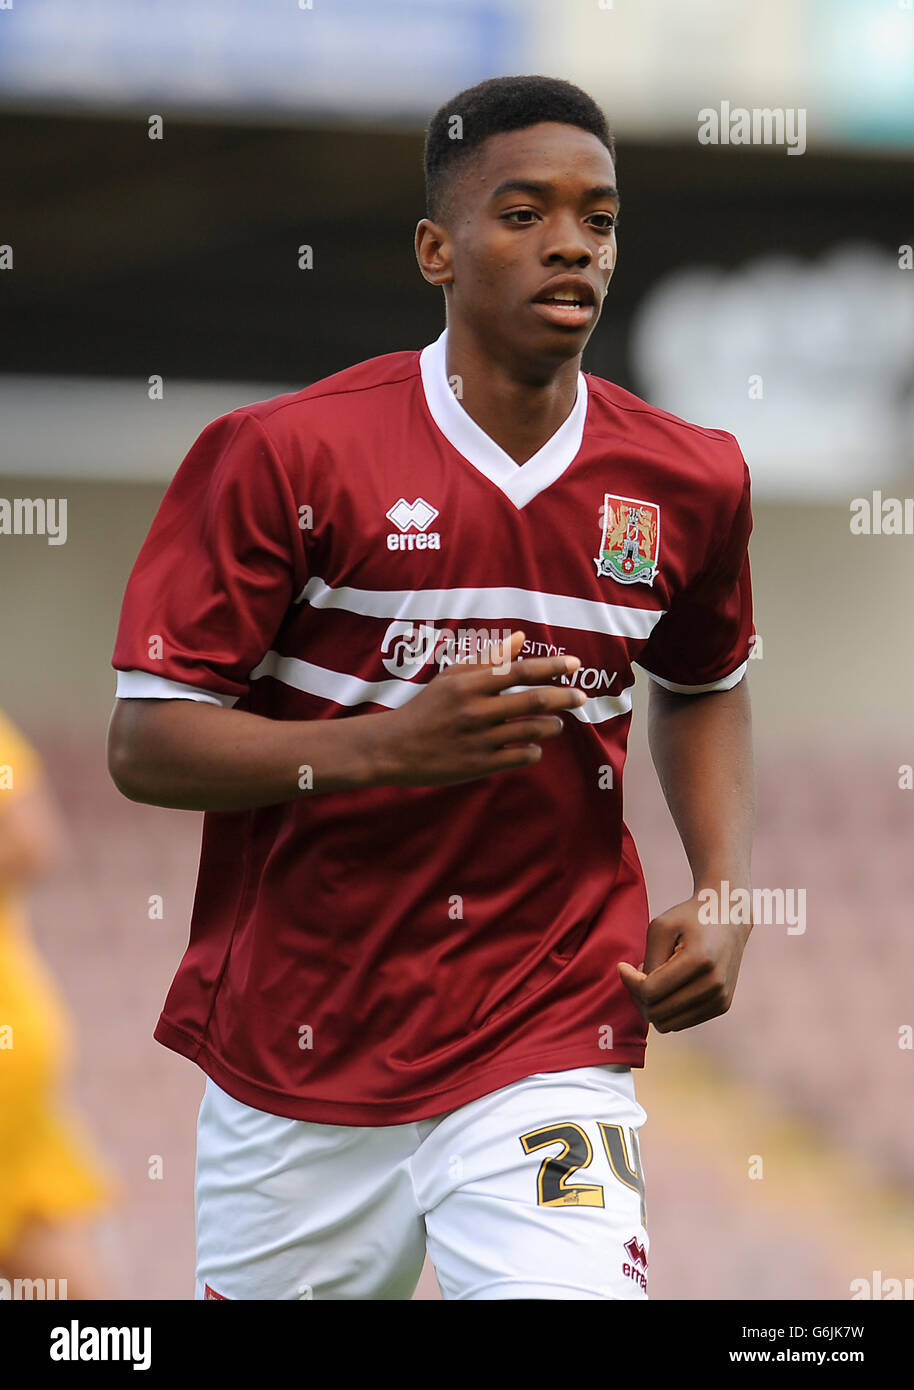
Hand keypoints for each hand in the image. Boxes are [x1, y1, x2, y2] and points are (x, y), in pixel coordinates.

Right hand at [373, 629, 585, 787]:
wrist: (394, 748)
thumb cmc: (427, 708)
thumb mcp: (452, 678)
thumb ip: (488, 659)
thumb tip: (520, 638)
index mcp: (469, 685)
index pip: (519, 670)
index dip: (551, 666)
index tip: (575, 663)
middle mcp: (476, 710)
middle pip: (532, 700)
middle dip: (563, 697)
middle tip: (581, 697)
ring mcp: (478, 739)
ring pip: (530, 730)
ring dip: (551, 726)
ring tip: (557, 723)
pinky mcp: (478, 765)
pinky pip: (519, 757)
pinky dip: (533, 751)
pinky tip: (534, 747)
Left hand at [617, 891, 751, 1032]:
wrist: (729, 916)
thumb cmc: (691, 918)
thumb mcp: (662, 926)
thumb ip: (650, 960)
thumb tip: (641, 991)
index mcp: (699, 962)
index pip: (650, 991)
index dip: (630, 982)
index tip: (623, 966)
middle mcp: (714, 986)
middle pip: (657, 1013)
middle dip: (638, 997)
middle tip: (638, 973)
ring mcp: (720, 999)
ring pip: (668, 1024)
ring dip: (653, 1005)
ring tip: (655, 978)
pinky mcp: (721, 1006)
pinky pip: (681, 1022)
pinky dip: (668, 1008)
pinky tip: (670, 985)